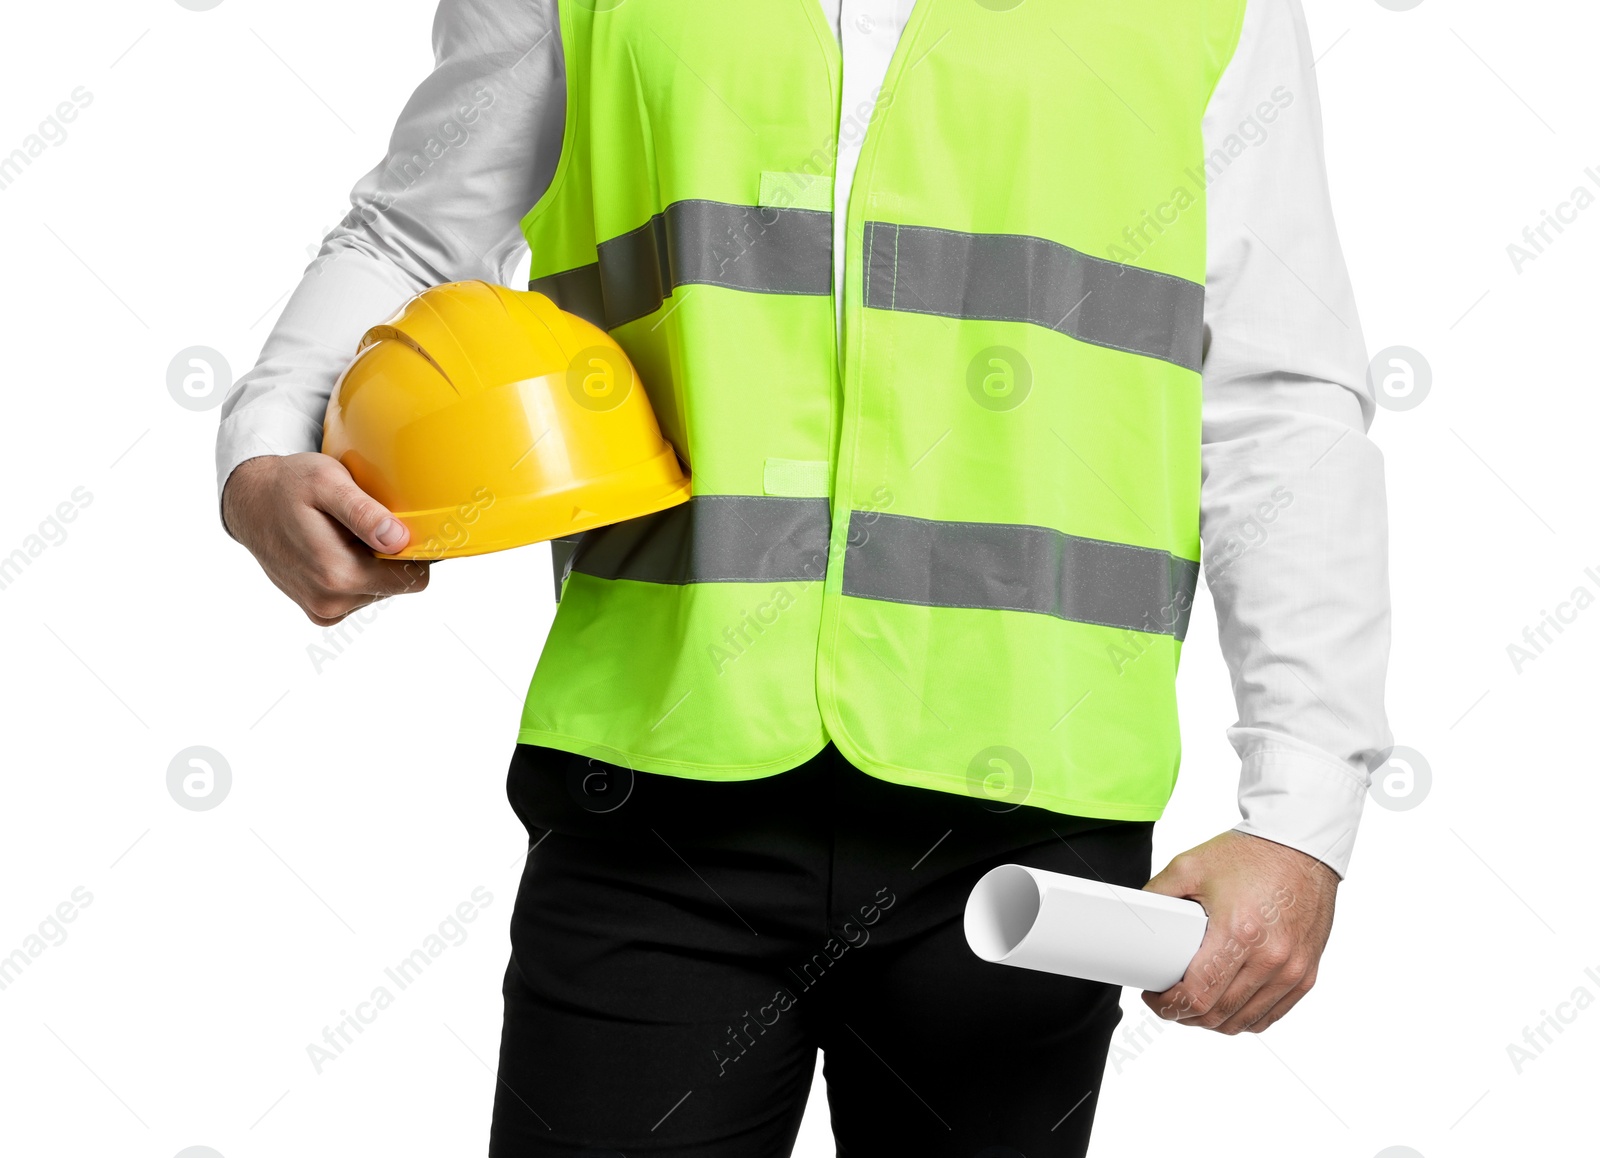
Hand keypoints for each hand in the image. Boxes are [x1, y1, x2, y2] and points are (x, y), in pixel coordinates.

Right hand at [222, 453, 429, 624]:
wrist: (250, 503)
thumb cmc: (289, 485)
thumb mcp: (328, 482)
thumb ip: (365, 513)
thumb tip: (398, 540)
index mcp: (339, 575)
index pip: (413, 578)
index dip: (411, 550)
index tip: (394, 526)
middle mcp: (331, 602)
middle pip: (396, 584)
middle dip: (387, 556)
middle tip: (358, 526)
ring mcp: (322, 610)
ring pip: (378, 590)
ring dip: (368, 563)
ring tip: (340, 535)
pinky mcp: (318, 611)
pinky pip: (357, 595)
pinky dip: (353, 574)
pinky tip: (332, 550)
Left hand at [1140, 830, 1337, 1034]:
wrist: (1301, 845)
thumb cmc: (1249, 854)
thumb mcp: (1190, 866)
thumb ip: (1157, 894)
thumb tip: (1135, 919)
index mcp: (1239, 933)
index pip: (1198, 996)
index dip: (1167, 1005)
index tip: (1154, 996)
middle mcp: (1270, 958)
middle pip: (1218, 1016)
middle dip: (1184, 1015)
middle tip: (1168, 1000)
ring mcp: (1292, 969)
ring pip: (1244, 1022)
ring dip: (1213, 1021)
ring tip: (1194, 1002)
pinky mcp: (1306, 973)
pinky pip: (1270, 1015)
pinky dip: (1244, 1017)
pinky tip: (1226, 1004)